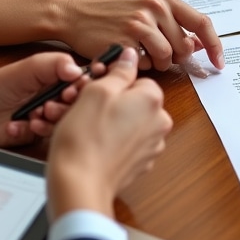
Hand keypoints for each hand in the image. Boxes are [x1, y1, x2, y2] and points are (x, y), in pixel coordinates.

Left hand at [0, 52, 87, 146]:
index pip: (81, 82)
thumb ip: (53, 64)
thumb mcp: (24, 70)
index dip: (81, 89)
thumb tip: (78, 71)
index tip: (72, 92)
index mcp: (53, 77)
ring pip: (65, 122)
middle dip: (65, 107)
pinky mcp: (37, 134)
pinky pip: (49, 137)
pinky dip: (35, 132)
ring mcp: (46, 116)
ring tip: (34, 117)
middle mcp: (52, 95)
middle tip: (49, 108)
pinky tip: (20, 127)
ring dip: (51, 121)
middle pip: (77, 104)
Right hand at [46, 48, 172, 217]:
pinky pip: (126, 143)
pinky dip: (111, 141)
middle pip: (134, 102)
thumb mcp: (97, 91)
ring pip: (129, 123)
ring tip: (85, 127)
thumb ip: (119, 71)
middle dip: (110, 103)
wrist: (80, 184)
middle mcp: (159, 123)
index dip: (112, 83)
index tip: (94, 89)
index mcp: (153, 100)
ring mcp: (152, 146)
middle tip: (84, 108)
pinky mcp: (140, 164)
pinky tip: (92, 144)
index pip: (137, 79)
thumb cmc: (84, 138)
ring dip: (109, 122)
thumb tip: (131, 55)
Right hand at [58, 0, 224, 70]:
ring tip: (141, 54)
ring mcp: (141, 23)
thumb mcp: (145, 7)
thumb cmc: (110, 12)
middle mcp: (156, 7)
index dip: (214, 45)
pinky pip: (146, 64)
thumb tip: (198, 44)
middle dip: (176, 57)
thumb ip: (173, 22)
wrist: (74, 13)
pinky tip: (127, 54)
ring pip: (167, 57)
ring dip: (158, 63)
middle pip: (185, 46)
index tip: (219, 62)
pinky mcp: (126, 39)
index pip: (202, 23)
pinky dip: (139, 65)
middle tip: (157, 54)